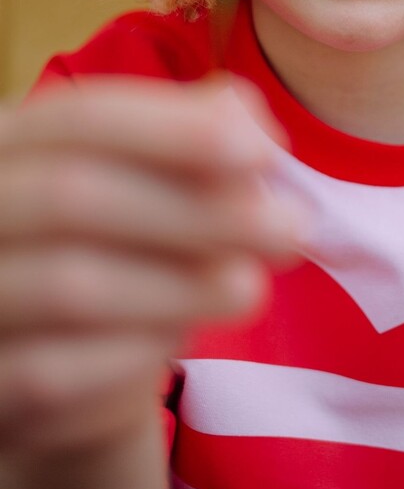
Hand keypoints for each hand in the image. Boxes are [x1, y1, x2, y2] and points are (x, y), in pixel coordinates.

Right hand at [0, 76, 299, 454]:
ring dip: (179, 285)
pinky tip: (184, 336)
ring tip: (251, 287)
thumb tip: (250, 122)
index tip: (266, 154)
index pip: (85, 117)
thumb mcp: (155, 174)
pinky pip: (56, 371)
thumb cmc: (119, 239)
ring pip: (71, 285)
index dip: (178, 131)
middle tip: (290, 229)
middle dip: (196, 209)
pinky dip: (135, 351)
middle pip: (76, 195)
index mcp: (8, 137)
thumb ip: (197, 130)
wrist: (63, 355)